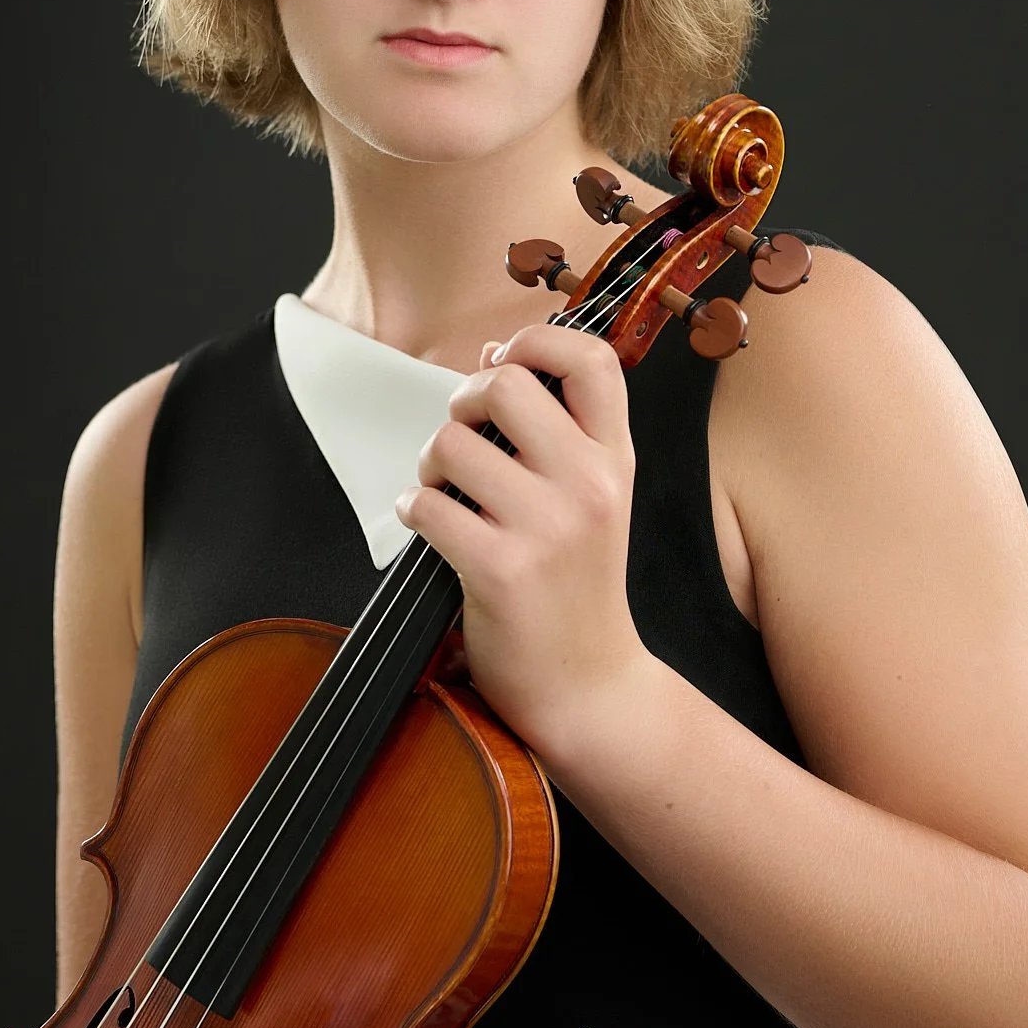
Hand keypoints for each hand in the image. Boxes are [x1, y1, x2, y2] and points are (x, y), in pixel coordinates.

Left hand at [395, 321, 656, 762]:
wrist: (589, 686)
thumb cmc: (576, 588)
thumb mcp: (594, 498)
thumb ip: (558, 431)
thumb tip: (496, 357)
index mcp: (614, 460)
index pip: (591, 359)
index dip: (536, 340)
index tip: (504, 362)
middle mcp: (590, 486)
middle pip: (504, 386)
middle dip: (461, 403)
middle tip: (461, 438)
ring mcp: (549, 528)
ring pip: (452, 445)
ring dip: (431, 466)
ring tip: (447, 495)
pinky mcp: (502, 569)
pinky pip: (426, 505)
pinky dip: (413, 512)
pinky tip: (431, 530)